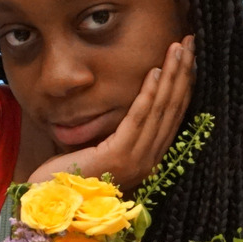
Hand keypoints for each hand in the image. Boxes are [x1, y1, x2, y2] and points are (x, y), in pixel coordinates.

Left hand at [28, 36, 194, 190]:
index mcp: (148, 158)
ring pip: (161, 110)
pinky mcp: (118, 156)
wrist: (50, 199)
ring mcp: (136, 160)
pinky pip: (138, 118)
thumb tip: (133, 103)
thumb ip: (120, 131)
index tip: (190, 58)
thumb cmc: (71, 174)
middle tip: (192, 42)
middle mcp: (149, 160)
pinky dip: (148, 93)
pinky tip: (155, 72)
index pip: (173, 116)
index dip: (184, 85)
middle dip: (184, 73)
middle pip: (174, 109)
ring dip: (172, 76)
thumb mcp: (101, 147)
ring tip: (178, 48)